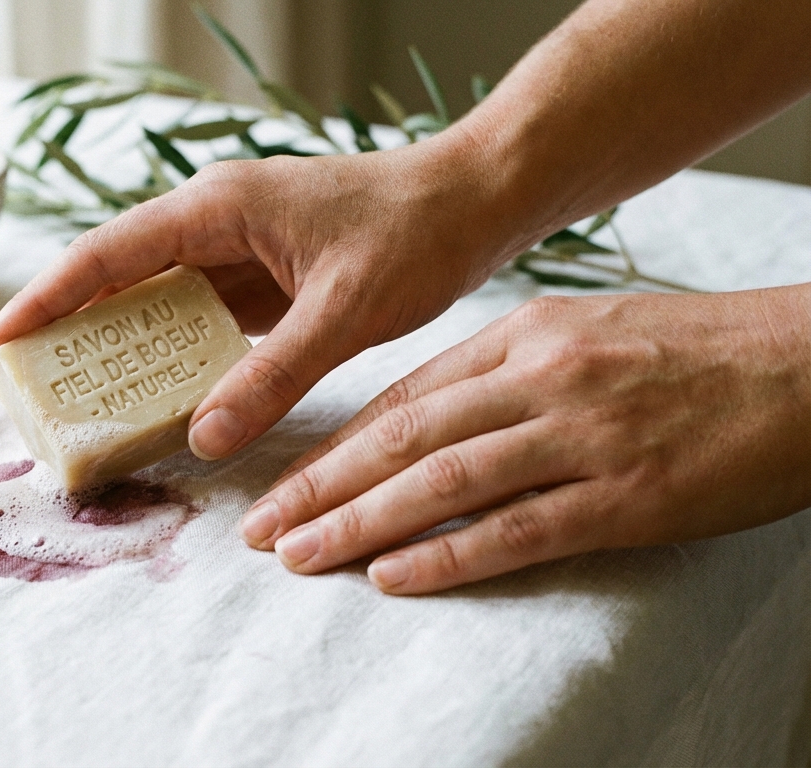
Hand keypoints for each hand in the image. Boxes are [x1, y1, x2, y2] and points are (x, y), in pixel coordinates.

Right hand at [0, 139, 529, 460]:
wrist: (474, 202)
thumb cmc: (415, 233)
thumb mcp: (344, 311)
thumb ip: (273, 376)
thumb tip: (202, 439)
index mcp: (216, 208)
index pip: (105, 257)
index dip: (44, 303)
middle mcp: (212, 221)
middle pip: (113, 278)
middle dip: (63, 329)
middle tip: (20, 389)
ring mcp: (233, 247)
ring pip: (151, 299)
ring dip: (113, 346)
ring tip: (72, 401)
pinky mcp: (257, 275)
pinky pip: (194, 317)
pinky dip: (169, 354)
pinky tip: (153, 395)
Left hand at [242, 287, 810, 593]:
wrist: (809, 365)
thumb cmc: (695, 351)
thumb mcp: (587, 333)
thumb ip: (505, 367)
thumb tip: (428, 413)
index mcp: (526, 335)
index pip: (405, 397)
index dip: (336, 444)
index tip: (285, 481)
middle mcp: (542, 379)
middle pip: (403, 438)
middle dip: (321, 486)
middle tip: (261, 528)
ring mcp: (583, 437)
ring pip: (442, 483)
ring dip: (360, 523)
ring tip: (301, 556)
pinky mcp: (627, 497)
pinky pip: (517, 531)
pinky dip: (447, 556)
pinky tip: (392, 577)